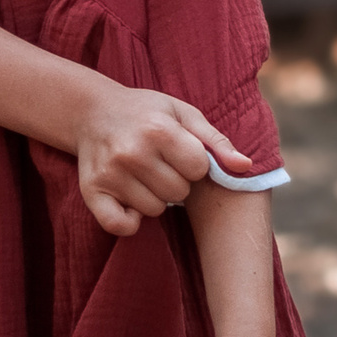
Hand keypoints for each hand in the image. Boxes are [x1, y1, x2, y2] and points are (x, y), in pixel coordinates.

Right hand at [68, 76, 252, 236]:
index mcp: (159, 130)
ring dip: (155, 197)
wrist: (93, 111)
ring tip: (144, 175)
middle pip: (177, 192)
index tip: (181, 153)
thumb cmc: (147, 112)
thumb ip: (216, 141)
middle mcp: (133, 152)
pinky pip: (119, 225)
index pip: (198, 169)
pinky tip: (129, 202)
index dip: (194, 164)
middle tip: (161, 163)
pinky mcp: (91, 191)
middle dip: (176, 181)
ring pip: (154, 210)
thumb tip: (245, 167)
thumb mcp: (183, 114)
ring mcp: (110, 174)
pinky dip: (129, 221)